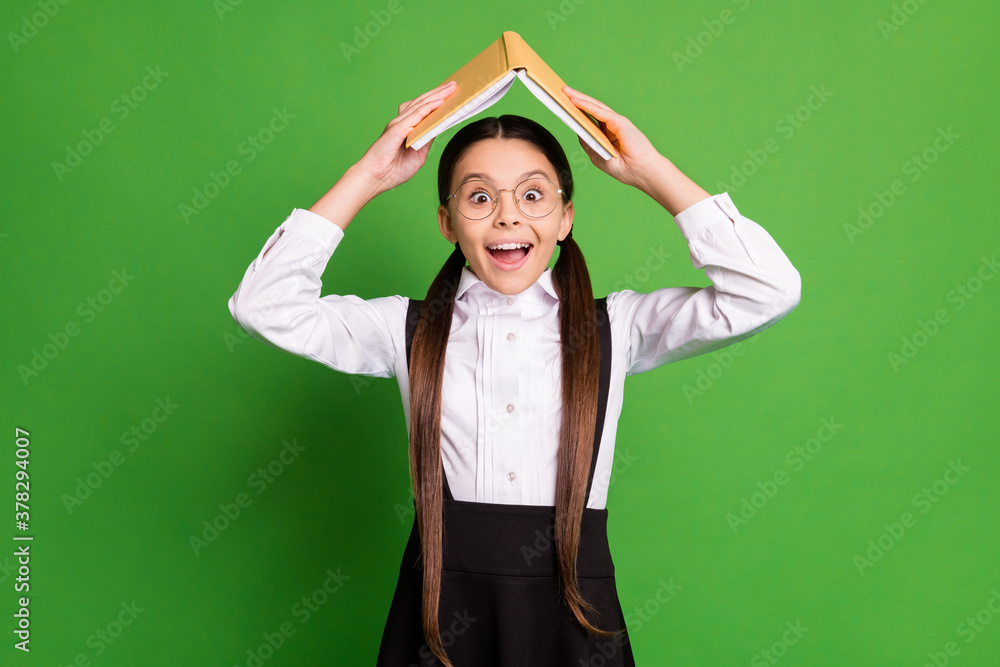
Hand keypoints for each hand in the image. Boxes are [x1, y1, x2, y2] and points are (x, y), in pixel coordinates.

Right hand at [354, 80, 457, 197]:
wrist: (376, 178)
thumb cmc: (394, 170)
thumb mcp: (419, 155)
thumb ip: (427, 141)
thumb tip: (438, 128)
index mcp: (407, 129)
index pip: (424, 110)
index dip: (436, 100)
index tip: (451, 94)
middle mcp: (403, 123)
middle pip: (423, 103)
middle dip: (439, 93)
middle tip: (454, 84)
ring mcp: (399, 124)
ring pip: (420, 105)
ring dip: (436, 95)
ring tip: (450, 88)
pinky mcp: (397, 129)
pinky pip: (415, 115)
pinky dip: (428, 107)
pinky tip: (439, 102)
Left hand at [562, 85, 666, 193]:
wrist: (642, 173)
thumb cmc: (624, 168)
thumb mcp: (599, 156)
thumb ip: (588, 143)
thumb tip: (577, 130)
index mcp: (608, 134)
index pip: (590, 118)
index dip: (577, 110)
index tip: (563, 104)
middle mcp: (612, 125)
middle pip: (591, 109)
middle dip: (576, 99)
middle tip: (562, 91)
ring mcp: (617, 123)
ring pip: (595, 107)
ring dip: (580, 98)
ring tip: (565, 91)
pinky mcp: (620, 122)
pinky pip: (600, 112)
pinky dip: (587, 106)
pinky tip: (576, 101)